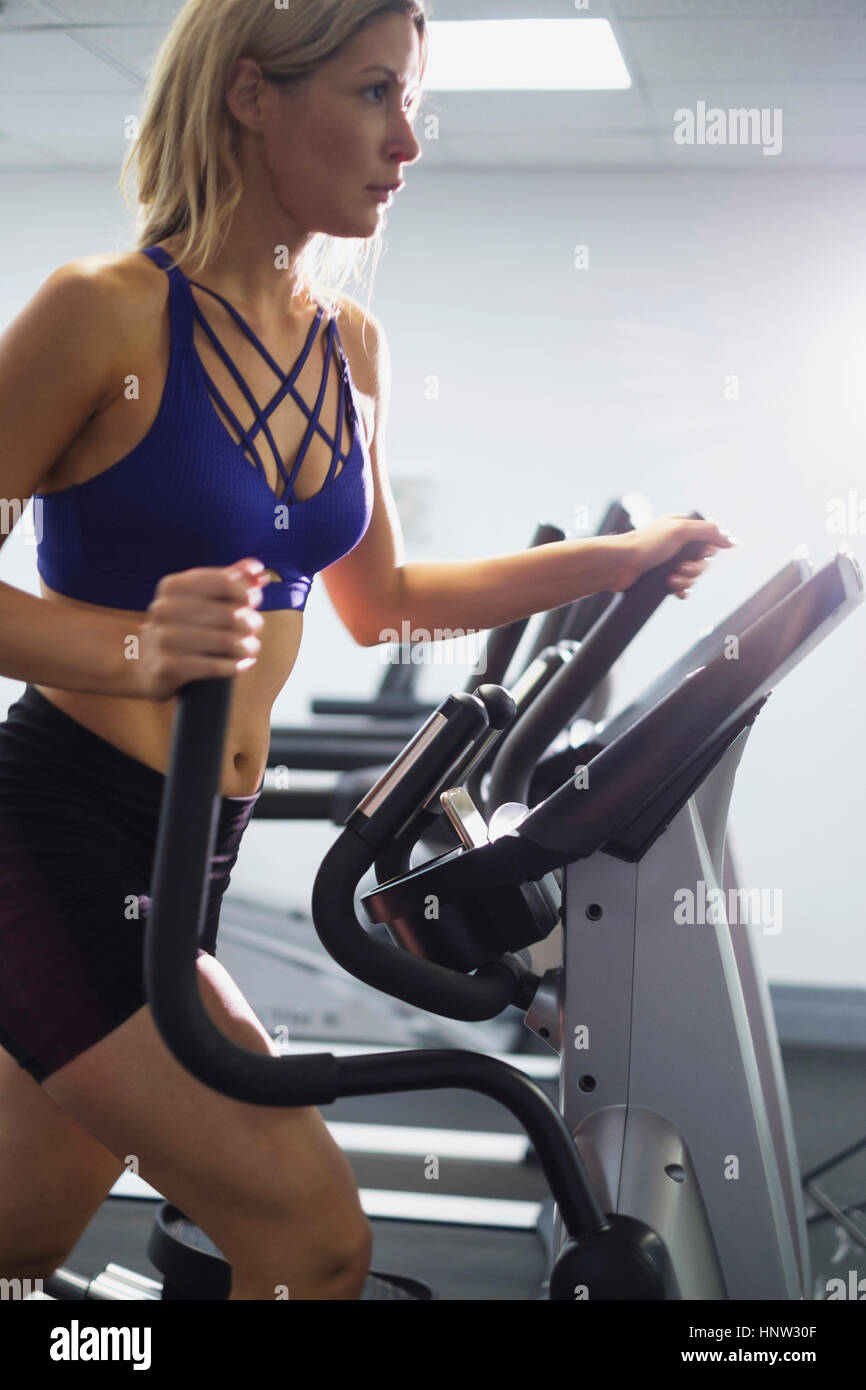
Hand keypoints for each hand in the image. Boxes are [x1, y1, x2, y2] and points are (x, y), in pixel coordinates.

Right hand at [135, 558, 267, 700]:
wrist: (147, 664)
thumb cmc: (185, 626)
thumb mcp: (202, 597)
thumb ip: (230, 579)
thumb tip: (258, 570)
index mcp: (173, 586)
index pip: (225, 582)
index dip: (247, 593)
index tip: (252, 603)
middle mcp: (164, 609)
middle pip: (231, 614)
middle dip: (251, 623)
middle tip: (253, 630)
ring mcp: (164, 638)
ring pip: (228, 641)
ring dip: (247, 647)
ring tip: (249, 648)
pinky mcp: (168, 667)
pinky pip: (216, 666)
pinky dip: (235, 666)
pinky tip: (240, 664)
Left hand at [619, 516, 737, 598]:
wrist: (619, 565)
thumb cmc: (645, 544)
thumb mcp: (679, 530)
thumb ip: (708, 531)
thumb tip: (732, 539)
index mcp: (682, 528)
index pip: (709, 538)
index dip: (709, 549)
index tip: (703, 552)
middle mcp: (678, 545)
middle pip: (703, 560)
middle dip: (695, 568)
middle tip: (681, 567)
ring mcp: (670, 562)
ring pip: (693, 576)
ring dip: (685, 580)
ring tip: (671, 580)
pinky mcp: (663, 579)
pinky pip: (682, 588)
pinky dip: (680, 590)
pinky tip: (674, 591)